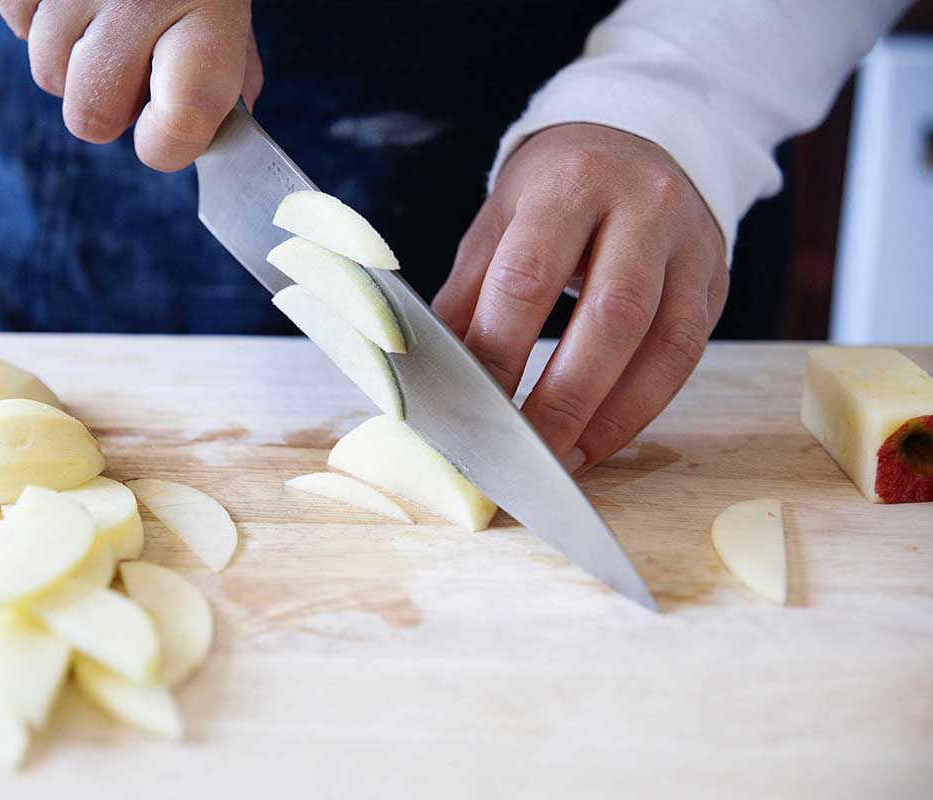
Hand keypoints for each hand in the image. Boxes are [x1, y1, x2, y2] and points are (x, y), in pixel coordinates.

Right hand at [0, 0, 262, 168]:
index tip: (163, 133)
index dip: (166, 146)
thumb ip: (229, 72)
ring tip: (107, 13)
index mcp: (208, 12)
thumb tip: (210, 133)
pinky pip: (15, 23)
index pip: (179, 124)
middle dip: (107, 107)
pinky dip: (41, 17)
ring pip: (47, 74)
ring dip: (73, 60)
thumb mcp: (229, 4)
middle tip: (132, 68)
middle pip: (91, 116)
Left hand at [433, 123, 727, 474]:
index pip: (530, 276)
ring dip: (610, 416)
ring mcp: (690, 245)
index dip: (501, 349)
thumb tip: (436, 379)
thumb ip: (469, 298)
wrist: (636, 139)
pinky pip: (685, 358)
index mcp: (570, 183)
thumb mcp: (498, 224)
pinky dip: (641, 409)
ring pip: (662, 345)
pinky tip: (600, 439)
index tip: (472, 408)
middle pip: (611, 316)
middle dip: (563, 397)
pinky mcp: (716, 281)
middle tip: (522, 453)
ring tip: (563, 461)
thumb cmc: (552, 193)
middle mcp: (644, 206)